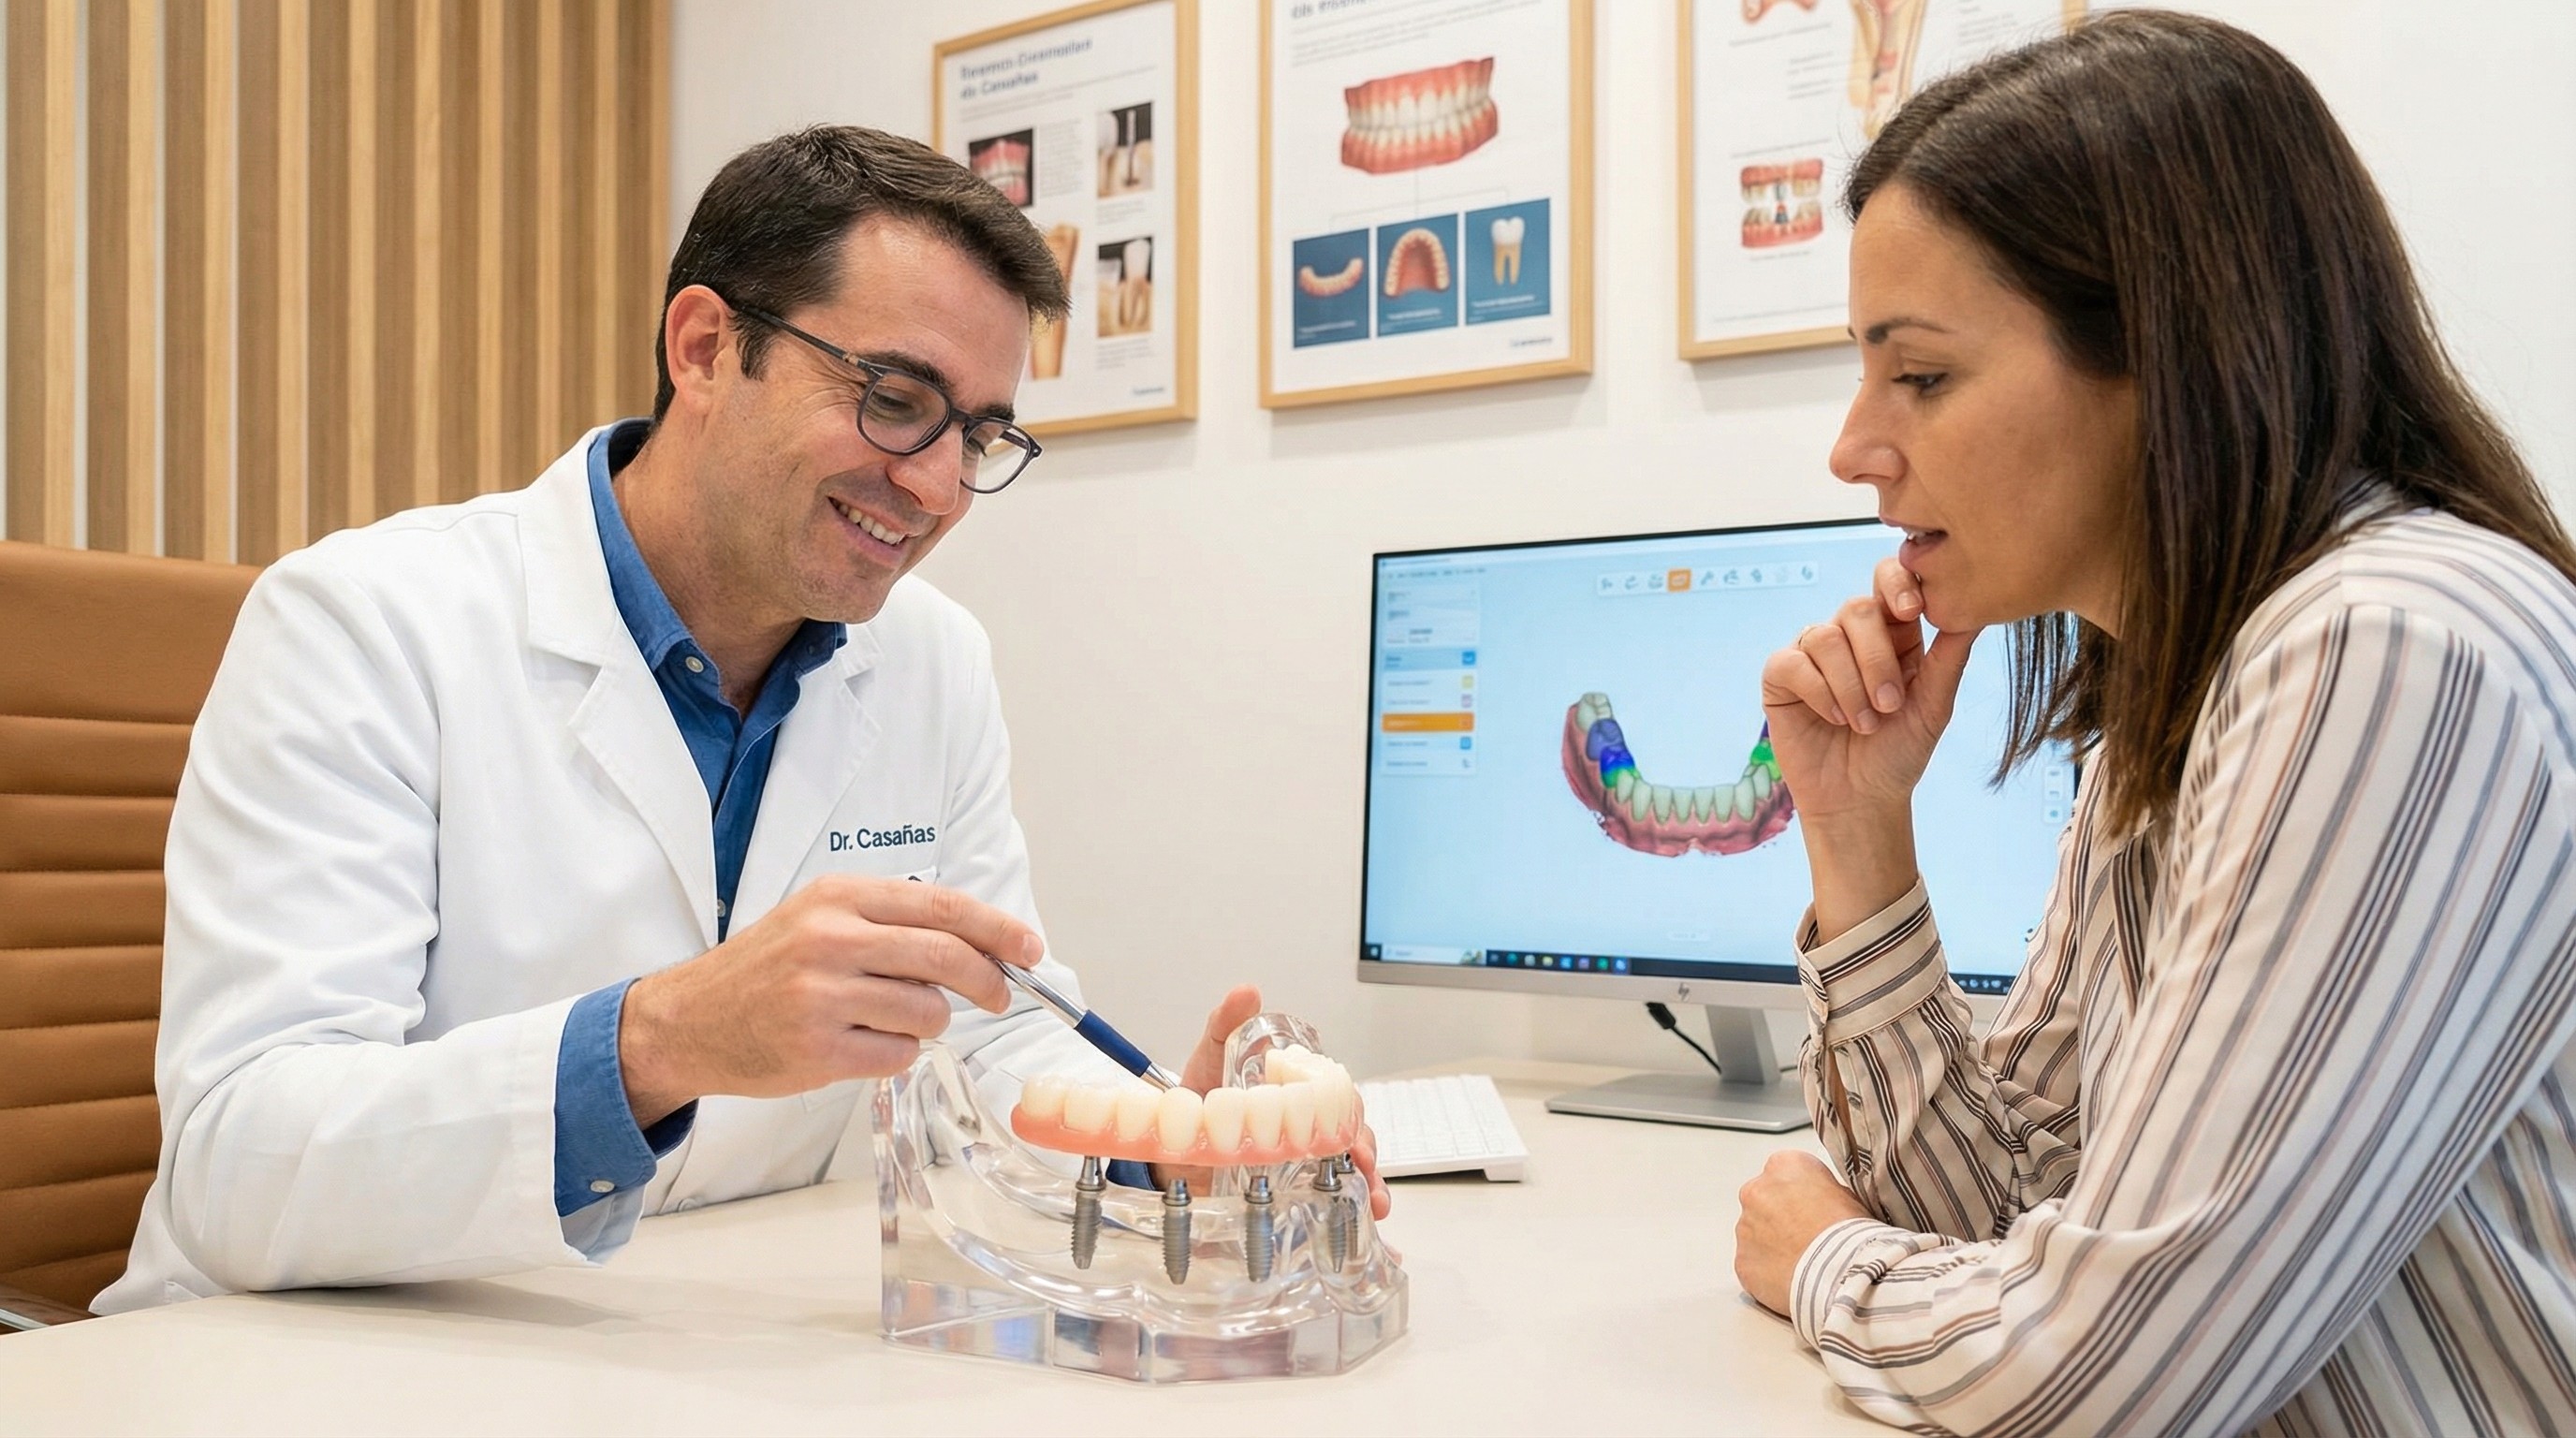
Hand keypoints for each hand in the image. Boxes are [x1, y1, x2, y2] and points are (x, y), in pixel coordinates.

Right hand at [618, 874, 1043, 1125]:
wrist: (690, 1020)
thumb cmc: (767, 969)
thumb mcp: (821, 919)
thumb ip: (893, 923)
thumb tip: (983, 944)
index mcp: (839, 898)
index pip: (942, 906)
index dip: (997, 929)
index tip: (1029, 949)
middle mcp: (830, 940)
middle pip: (946, 957)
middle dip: (989, 981)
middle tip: (999, 996)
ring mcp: (822, 996)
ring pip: (928, 1012)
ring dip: (928, 1022)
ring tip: (888, 1018)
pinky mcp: (817, 1050)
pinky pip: (899, 1055)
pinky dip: (896, 1053)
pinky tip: (861, 1044)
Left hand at [1151, 985, 1392, 1218]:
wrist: (1168, 1143)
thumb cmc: (1198, 1093)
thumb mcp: (1212, 1054)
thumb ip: (1227, 1022)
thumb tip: (1247, 991)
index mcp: (1300, 1096)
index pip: (1342, 1105)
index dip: (1355, 1119)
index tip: (1358, 1138)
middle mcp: (1309, 1128)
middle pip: (1356, 1141)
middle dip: (1371, 1160)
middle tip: (1369, 1175)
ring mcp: (1302, 1161)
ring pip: (1353, 1172)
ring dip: (1372, 1188)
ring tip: (1376, 1207)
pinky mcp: (1290, 1190)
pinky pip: (1331, 1204)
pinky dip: (1358, 1218)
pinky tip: (1378, 1233)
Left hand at [1734, 1150, 1871, 1317]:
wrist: (1841, 1277)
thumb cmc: (1851, 1236)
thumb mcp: (1849, 1197)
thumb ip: (1824, 1190)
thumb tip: (1821, 1199)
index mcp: (1785, 1166)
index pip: (1788, 1171)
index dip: (1803, 1193)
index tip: (1815, 1209)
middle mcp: (1757, 1190)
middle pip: (1765, 1199)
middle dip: (1781, 1216)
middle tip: (1807, 1236)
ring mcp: (1745, 1226)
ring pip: (1756, 1231)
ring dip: (1773, 1243)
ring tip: (1803, 1260)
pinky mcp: (1742, 1260)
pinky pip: (1753, 1262)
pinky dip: (1767, 1270)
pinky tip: (1791, 1277)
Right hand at [1759, 557, 1977, 826]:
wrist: (1861, 800)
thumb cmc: (1900, 752)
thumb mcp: (1934, 705)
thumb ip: (1950, 656)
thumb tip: (1975, 609)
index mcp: (1893, 632)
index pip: (1888, 579)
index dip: (1897, 582)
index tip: (1912, 610)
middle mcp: (1850, 635)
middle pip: (1857, 608)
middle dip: (1877, 659)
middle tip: (1891, 704)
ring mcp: (1812, 653)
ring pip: (1825, 637)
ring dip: (1850, 686)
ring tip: (1865, 723)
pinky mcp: (1781, 676)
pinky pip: (1793, 663)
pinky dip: (1819, 692)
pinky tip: (1834, 718)